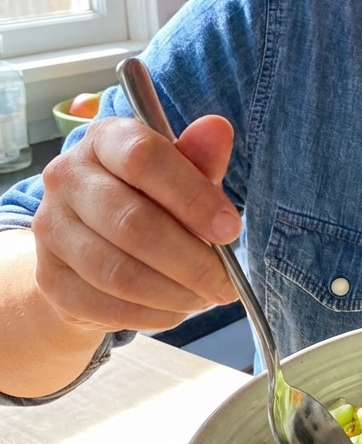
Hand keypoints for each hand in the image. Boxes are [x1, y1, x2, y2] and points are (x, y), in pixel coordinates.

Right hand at [32, 114, 240, 333]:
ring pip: (119, 271)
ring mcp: (51, 229)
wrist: (92, 250)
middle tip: (226, 282)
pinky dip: (150, 314)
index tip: (230, 229)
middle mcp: (66, 177)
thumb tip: (217, 129)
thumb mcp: (179, 176)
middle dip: (191, 260)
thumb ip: (199, 159)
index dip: (192, 196)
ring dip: (173, 292)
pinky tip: (175, 309)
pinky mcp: (49, 279)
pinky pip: (105, 305)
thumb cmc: (146, 201)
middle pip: (132, 223)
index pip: (143, 158)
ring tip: (204, 297)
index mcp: (104, 139)